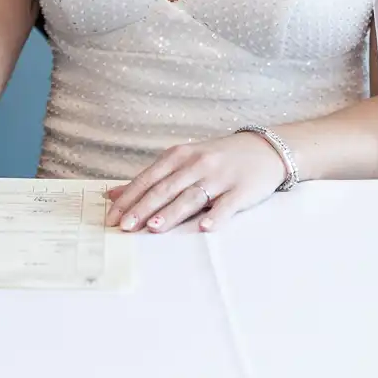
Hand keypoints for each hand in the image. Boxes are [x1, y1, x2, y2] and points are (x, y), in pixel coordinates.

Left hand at [104, 131, 288, 233]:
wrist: (264, 149)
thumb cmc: (217, 159)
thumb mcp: (182, 162)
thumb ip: (151, 179)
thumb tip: (114, 195)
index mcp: (179, 156)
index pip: (148, 179)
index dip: (129, 198)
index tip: (112, 217)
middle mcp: (197, 164)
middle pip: (165, 189)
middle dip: (143, 208)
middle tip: (125, 226)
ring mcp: (219, 176)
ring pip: (191, 196)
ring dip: (172, 212)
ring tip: (154, 228)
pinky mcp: (241, 190)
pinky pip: (226, 205)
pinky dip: (216, 216)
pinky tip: (205, 228)